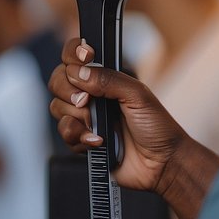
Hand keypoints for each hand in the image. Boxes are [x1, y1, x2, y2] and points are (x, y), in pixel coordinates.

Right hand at [47, 37, 218, 218]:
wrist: (161, 164)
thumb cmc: (157, 127)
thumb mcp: (138, 95)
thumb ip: (109, 80)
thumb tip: (78, 72)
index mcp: (104, 79)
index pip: (75, 58)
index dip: (73, 54)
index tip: (85, 57)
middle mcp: (91, 95)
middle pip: (58, 80)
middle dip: (69, 90)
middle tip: (87, 101)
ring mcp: (84, 118)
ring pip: (57, 107)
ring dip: (76, 117)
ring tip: (97, 126)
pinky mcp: (81, 140)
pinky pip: (64, 133)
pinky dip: (79, 137)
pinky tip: (98, 141)